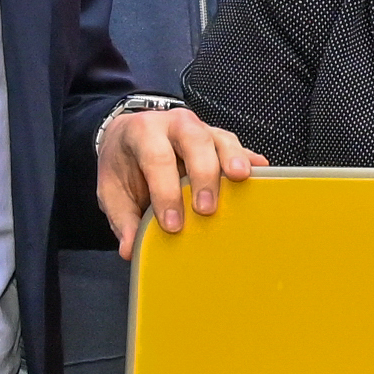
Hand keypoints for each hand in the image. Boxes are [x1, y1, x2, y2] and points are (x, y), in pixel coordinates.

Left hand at [98, 105, 262, 254]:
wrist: (127, 136)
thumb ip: (122, 218)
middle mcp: (174, 124)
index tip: (173, 224)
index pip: (157, 158)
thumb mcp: (111, 190)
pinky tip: (261, 173)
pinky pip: (237, 147)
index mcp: (142, 132)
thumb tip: (130, 249)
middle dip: (203, 175)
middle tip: (206, 209)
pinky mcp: (219, 138)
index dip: (166, 192)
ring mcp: (201, 128)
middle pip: (195, 140)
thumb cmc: (124, 164)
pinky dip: (249, 159)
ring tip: (241, 180)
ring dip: (233, 160)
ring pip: (221, 139)